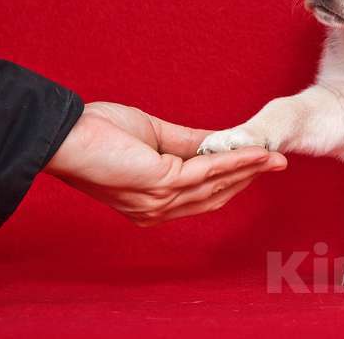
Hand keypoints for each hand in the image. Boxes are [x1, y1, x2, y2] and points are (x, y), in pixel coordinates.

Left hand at [45, 102, 286, 225]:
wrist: (66, 135)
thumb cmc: (98, 134)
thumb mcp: (154, 137)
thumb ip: (188, 143)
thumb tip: (219, 140)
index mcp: (154, 203)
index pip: (202, 195)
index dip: (233, 180)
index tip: (259, 165)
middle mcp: (158, 210)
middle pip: (215, 195)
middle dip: (249, 177)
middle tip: (277, 163)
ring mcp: (160, 201)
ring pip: (217, 185)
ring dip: (248, 169)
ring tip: (273, 157)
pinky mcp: (161, 183)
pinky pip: (208, 171)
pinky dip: (235, 160)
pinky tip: (254, 151)